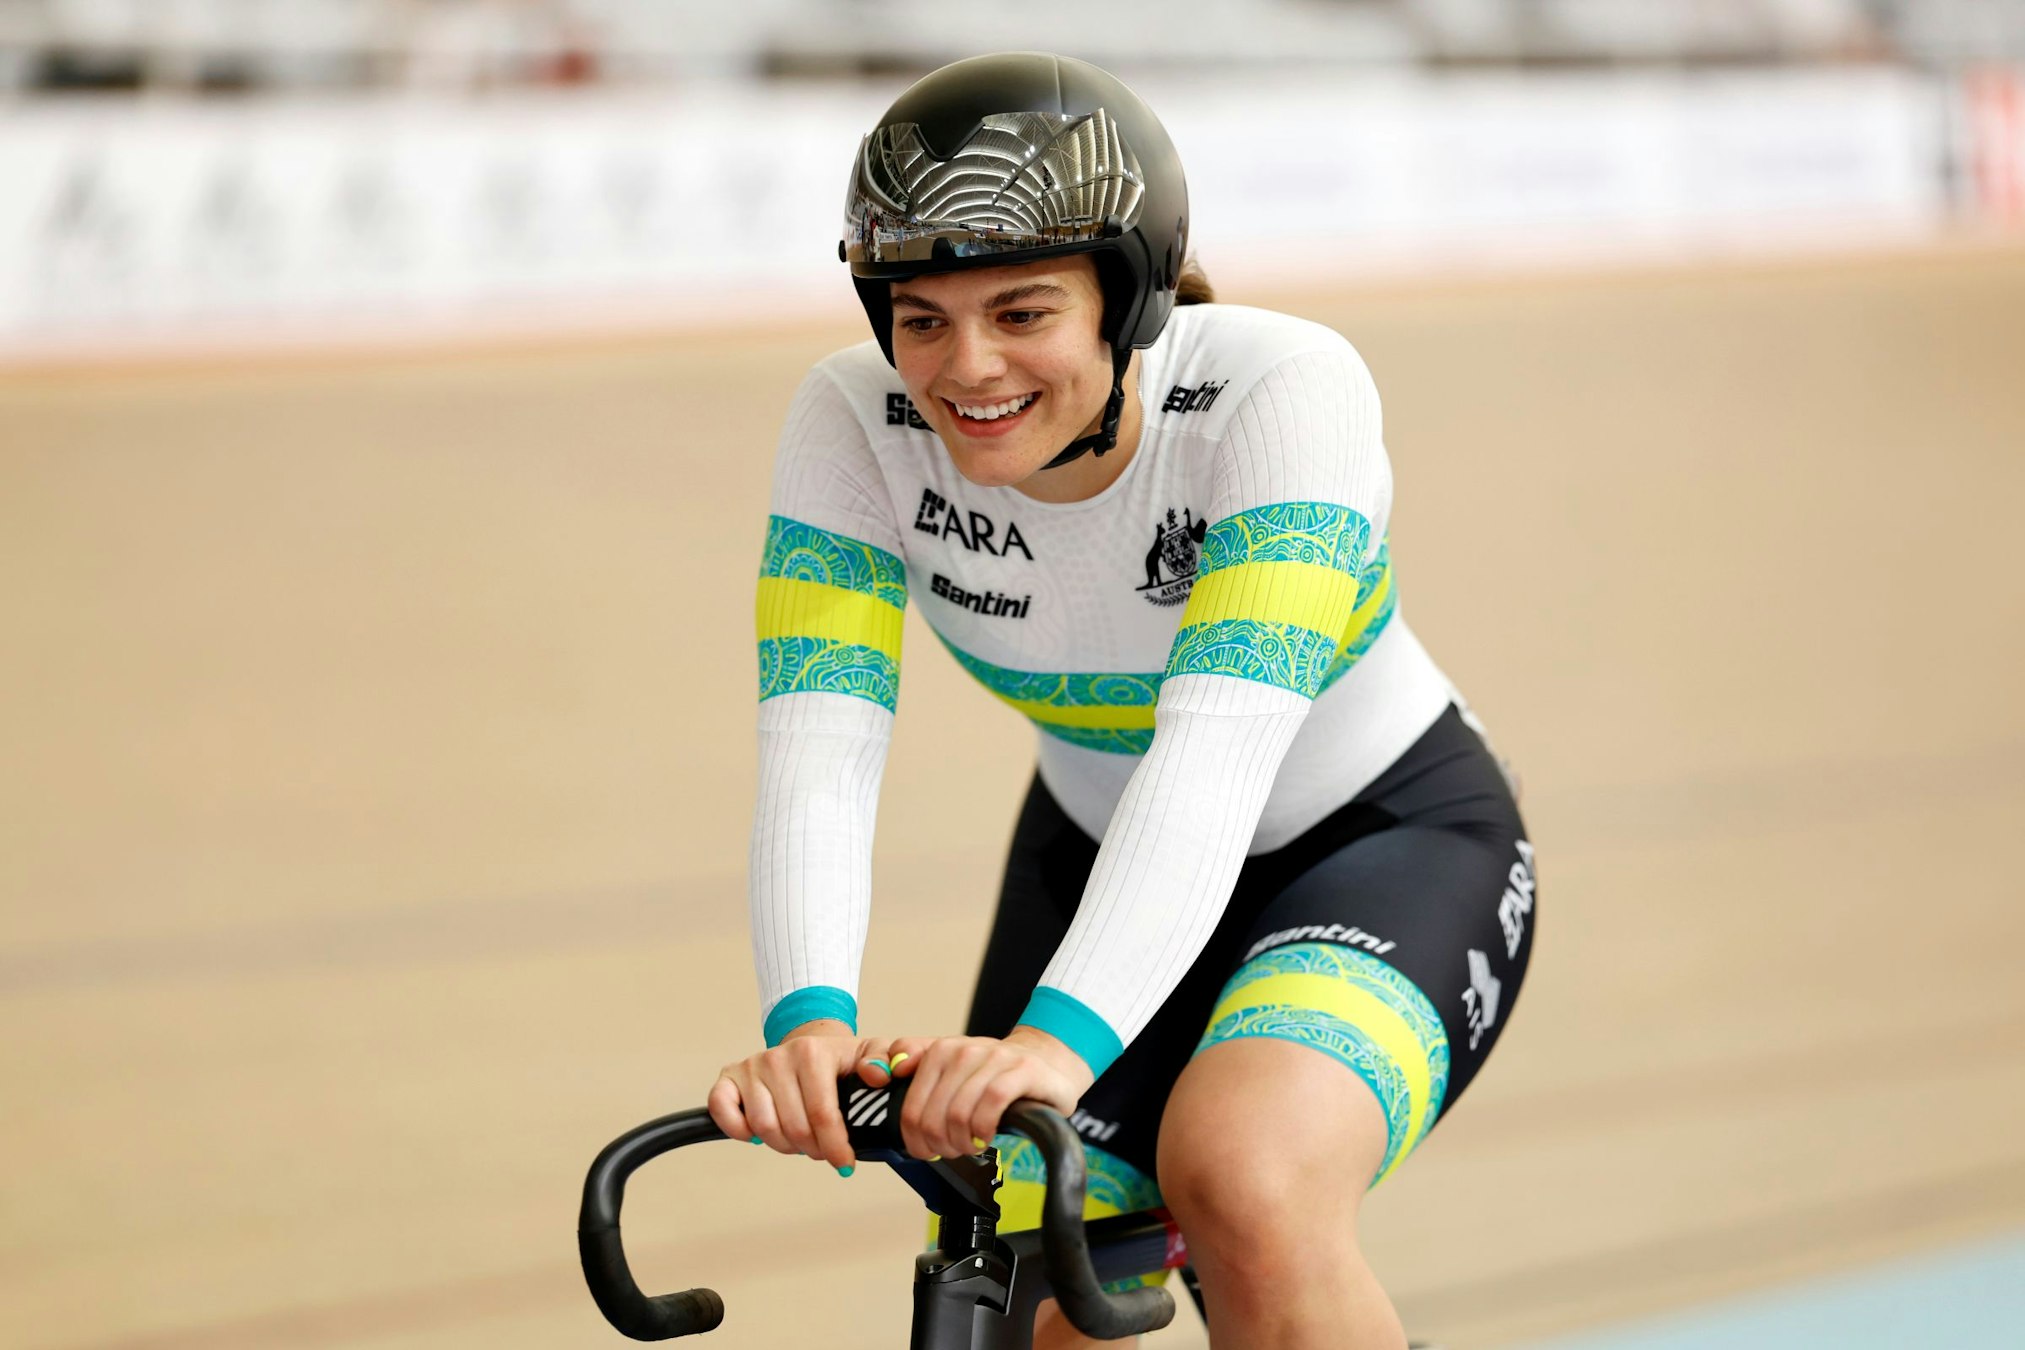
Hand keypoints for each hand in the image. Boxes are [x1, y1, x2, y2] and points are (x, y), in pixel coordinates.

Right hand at [706, 1021, 914, 1171]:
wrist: (810, 1045)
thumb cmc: (837, 1060)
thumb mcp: (869, 1054)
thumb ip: (885, 1059)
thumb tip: (879, 1075)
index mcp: (812, 1052)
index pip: (822, 1116)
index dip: (835, 1147)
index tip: (845, 1163)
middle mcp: (778, 1057)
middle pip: (794, 1128)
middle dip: (813, 1149)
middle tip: (822, 1150)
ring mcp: (751, 1067)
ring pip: (764, 1128)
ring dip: (784, 1145)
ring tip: (799, 1140)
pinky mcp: (729, 1078)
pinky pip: (724, 1112)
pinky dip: (738, 1130)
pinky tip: (758, 1134)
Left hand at [883, 1027, 1095, 1161]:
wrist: (1045, 1063)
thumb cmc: (994, 1075)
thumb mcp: (953, 1069)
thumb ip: (917, 1065)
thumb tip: (890, 1070)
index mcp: (940, 1051)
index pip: (912, 1108)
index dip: (915, 1140)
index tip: (926, 1151)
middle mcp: (964, 1049)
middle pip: (933, 1117)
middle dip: (940, 1145)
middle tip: (953, 1151)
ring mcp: (994, 1058)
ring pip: (960, 1114)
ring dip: (963, 1143)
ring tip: (971, 1146)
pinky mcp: (1022, 1070)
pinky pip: (992, 1105)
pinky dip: (984, 1129)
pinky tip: (987, 1136)